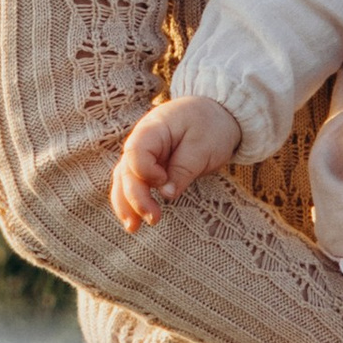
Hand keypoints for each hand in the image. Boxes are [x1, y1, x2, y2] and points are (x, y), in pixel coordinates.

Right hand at [111, 95, 243, 232]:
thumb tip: (166, 194)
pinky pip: (134, 184)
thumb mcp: (203, 145)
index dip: (145, 171)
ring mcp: (144, 154)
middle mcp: (142, 141)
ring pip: (124, 180)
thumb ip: (183, 168)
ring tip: (133, 228)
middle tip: (154, 219)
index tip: (163, 180)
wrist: (218, 114)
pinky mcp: (150, 166)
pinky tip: (134, 221)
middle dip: (135, 197)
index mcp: (153, 128)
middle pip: (127, 170)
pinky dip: (132, 202)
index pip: (135, 152)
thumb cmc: (211, 125)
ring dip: (127, 204)